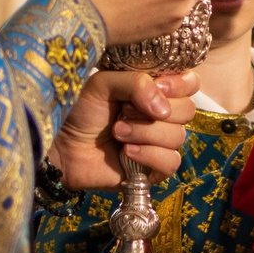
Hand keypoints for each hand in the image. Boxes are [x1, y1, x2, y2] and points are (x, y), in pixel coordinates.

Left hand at [53, 70, 198, 188]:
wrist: (62, 146)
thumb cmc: (80, 110)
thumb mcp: (103, 84)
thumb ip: (136, 83)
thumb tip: (163, 108)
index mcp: (155, 90)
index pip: (190, 84)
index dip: (180, 85)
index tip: (158, 86)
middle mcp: (161, 115)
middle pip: (188, 110)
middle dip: (155, 112)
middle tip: (124, 112)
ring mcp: (159, 143)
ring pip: (178, 137)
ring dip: (145, 133)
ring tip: (117, 133)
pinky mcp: (153, 169)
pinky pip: (171, 163)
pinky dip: (149, 156)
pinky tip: (126, 153)